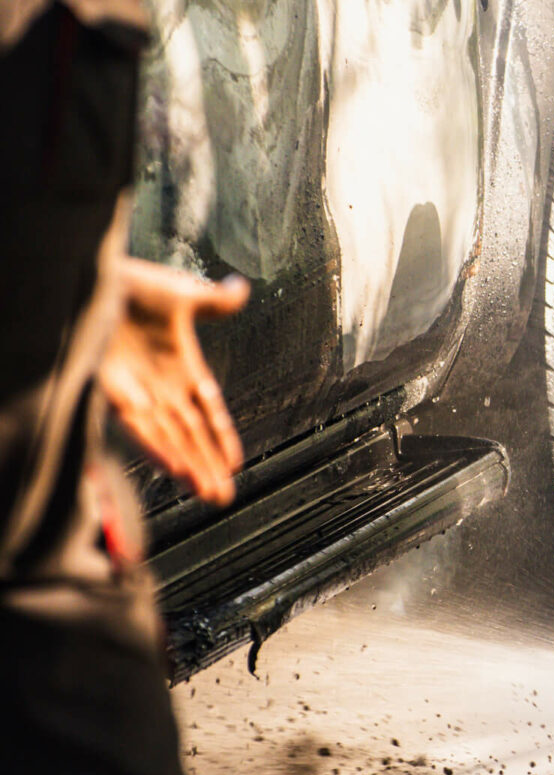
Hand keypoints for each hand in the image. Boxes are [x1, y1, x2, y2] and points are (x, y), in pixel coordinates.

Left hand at [99, 258, 247, 505]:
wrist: (90, 277)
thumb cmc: (133, 283)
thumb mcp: (183, 293)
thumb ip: (216, 301)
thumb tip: (242, 289)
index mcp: (182, 367)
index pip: (208, 410)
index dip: (222, 436)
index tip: (236, 464)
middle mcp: (160, 387)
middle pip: (190, 435)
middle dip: (207, 466)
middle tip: (223, 498)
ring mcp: (138, 392)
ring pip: (169, 439)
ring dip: (188, 468)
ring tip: (206, 494)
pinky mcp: (113, 391)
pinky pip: (139, 426)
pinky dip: (157, 448)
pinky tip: (173, 468)